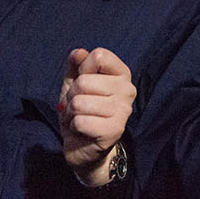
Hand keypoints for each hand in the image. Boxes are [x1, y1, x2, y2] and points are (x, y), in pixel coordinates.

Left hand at [59, 48, 135, 185]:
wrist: (83, 146)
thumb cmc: (81, 111)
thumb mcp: (74, 83)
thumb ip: (76, 66)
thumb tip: (78, 52)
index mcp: (122, 74)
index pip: (99, 56)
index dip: (82, 69)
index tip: (84, 83)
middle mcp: (128, 90)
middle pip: (85, 80)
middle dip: (72, 95)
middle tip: (78, 106)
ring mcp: (123, 110)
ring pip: (80, 102)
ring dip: (71, 112)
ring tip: (79, 117)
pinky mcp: (115, 130)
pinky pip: (81, 121)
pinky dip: (74, 126)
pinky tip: (82, 130)